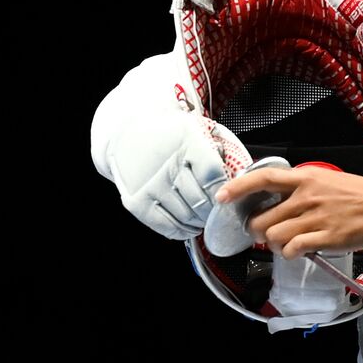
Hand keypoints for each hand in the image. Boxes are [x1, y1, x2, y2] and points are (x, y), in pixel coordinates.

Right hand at [105, 111, 246, 239]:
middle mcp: (167, 166)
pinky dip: (181, 230)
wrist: (125, 132)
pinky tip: (187, 226)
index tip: (227, 197)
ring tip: (202, 218)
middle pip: (200, 201)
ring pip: (185, 216)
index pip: (213, 177)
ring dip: (199, 222)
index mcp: (186, 144)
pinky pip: (165, 225)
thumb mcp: (192, 132)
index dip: (224, 191)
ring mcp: (150, 186)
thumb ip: (213, 155)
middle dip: (213, 210)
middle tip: (217, 211)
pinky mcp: (137, 202)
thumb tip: (236, 181)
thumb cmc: (166, 134)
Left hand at [214, 166, 362, 258]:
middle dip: (259, 230)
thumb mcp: (325, 179)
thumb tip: (276, 201)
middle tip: (267, 232)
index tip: (222, 197)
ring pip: (274, 236)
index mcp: (305, 177)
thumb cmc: (359, 193)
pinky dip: (290, 253)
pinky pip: (292, 250)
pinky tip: (299, 250)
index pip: (263, 178)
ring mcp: (314, 218)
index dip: (238, 188)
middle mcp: (305, 197)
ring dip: (275, 243)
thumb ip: (299, 188)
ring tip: (288, 241)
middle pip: (262, 218)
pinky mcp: (324, 238)